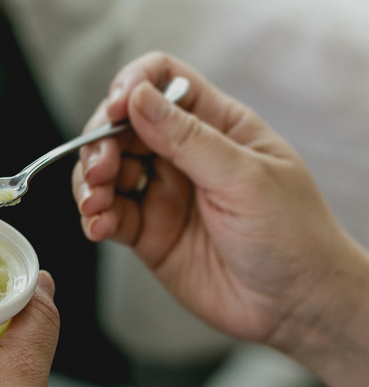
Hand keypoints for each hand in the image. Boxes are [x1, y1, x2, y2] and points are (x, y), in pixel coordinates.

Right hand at [73, 52, 368, 386]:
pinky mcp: (148, 233)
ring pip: (106, 170)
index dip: (132, 85)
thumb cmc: (293, 235)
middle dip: (100, 142)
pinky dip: (94, 217)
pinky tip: (98, 226)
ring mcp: (163, 193)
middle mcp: (183, 154)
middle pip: (121, 126)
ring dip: (89, 182)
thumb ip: (187, 138)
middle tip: (99, 170)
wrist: (297, 306)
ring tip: (94, 203)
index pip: (163, 80)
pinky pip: (108, 214)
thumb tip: (138, 97)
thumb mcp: (243, 178)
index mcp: (216, 125)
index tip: (116, 109)